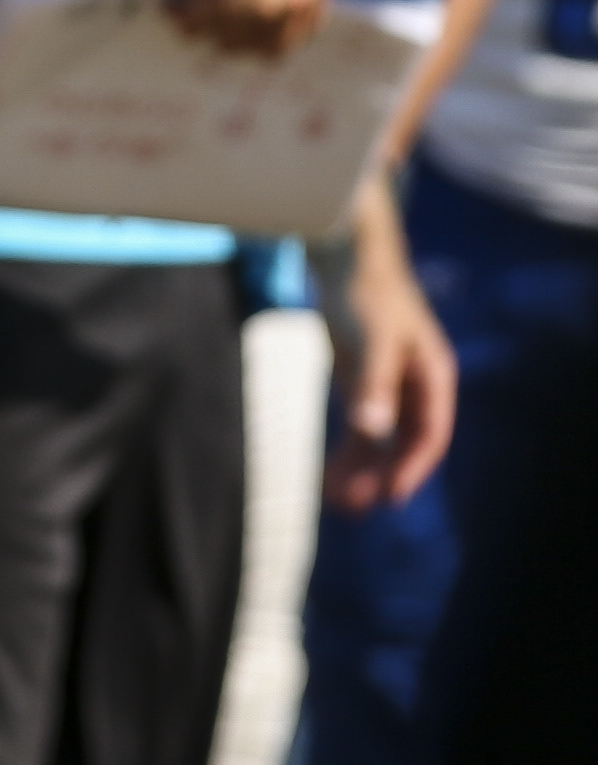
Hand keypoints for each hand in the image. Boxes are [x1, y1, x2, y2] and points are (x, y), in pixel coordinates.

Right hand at [160, 0, 330, 54]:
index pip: (301, 32)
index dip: (271, 34)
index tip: (245, 28)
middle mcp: (293, 0)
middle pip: (268, 48)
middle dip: (238, 37)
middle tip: (212, 22)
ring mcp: (257, 7)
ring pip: (228, 43)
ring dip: (204, 28)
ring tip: (184, 6)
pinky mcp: (219, 6)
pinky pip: (195, 28)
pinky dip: (179, 16)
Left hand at [326, 182, 456, 512]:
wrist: (344, 254)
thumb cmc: (366, 291)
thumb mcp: (370, 340)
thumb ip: (372, 384)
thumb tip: (373, 430)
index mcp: (433, 377)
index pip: (429, 435)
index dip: (411, 468)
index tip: (390, 497)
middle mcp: (415, 386)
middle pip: (403, 443)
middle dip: (381, 476)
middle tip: (355, 510)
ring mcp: (388, 384)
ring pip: (379, 438)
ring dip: (362, 468)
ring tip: (338, 502)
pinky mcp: (361, 379)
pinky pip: (360, 423)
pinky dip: (348, 447)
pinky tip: (331, 470)